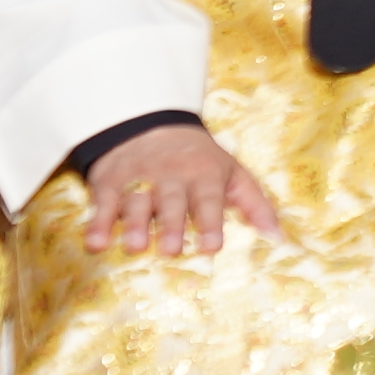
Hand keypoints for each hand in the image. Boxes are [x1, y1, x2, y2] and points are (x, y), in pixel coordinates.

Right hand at [80, 121, 281, 256]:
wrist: (151, 124)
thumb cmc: (200, 160)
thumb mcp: (232, 174)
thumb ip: (255, 205)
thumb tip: (278, 239)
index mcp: (204, 175)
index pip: (208, 200)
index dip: (210, 222)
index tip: (212, 246)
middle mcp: (170, 177)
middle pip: (171, 202)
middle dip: (171, 225)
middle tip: (172, 250)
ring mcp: (138, 179)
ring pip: (136, 203)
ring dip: (134, 225)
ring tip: (135, 246)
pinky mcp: (109, 183)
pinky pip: (103, 203)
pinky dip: (98, 223)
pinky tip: (96, 243)